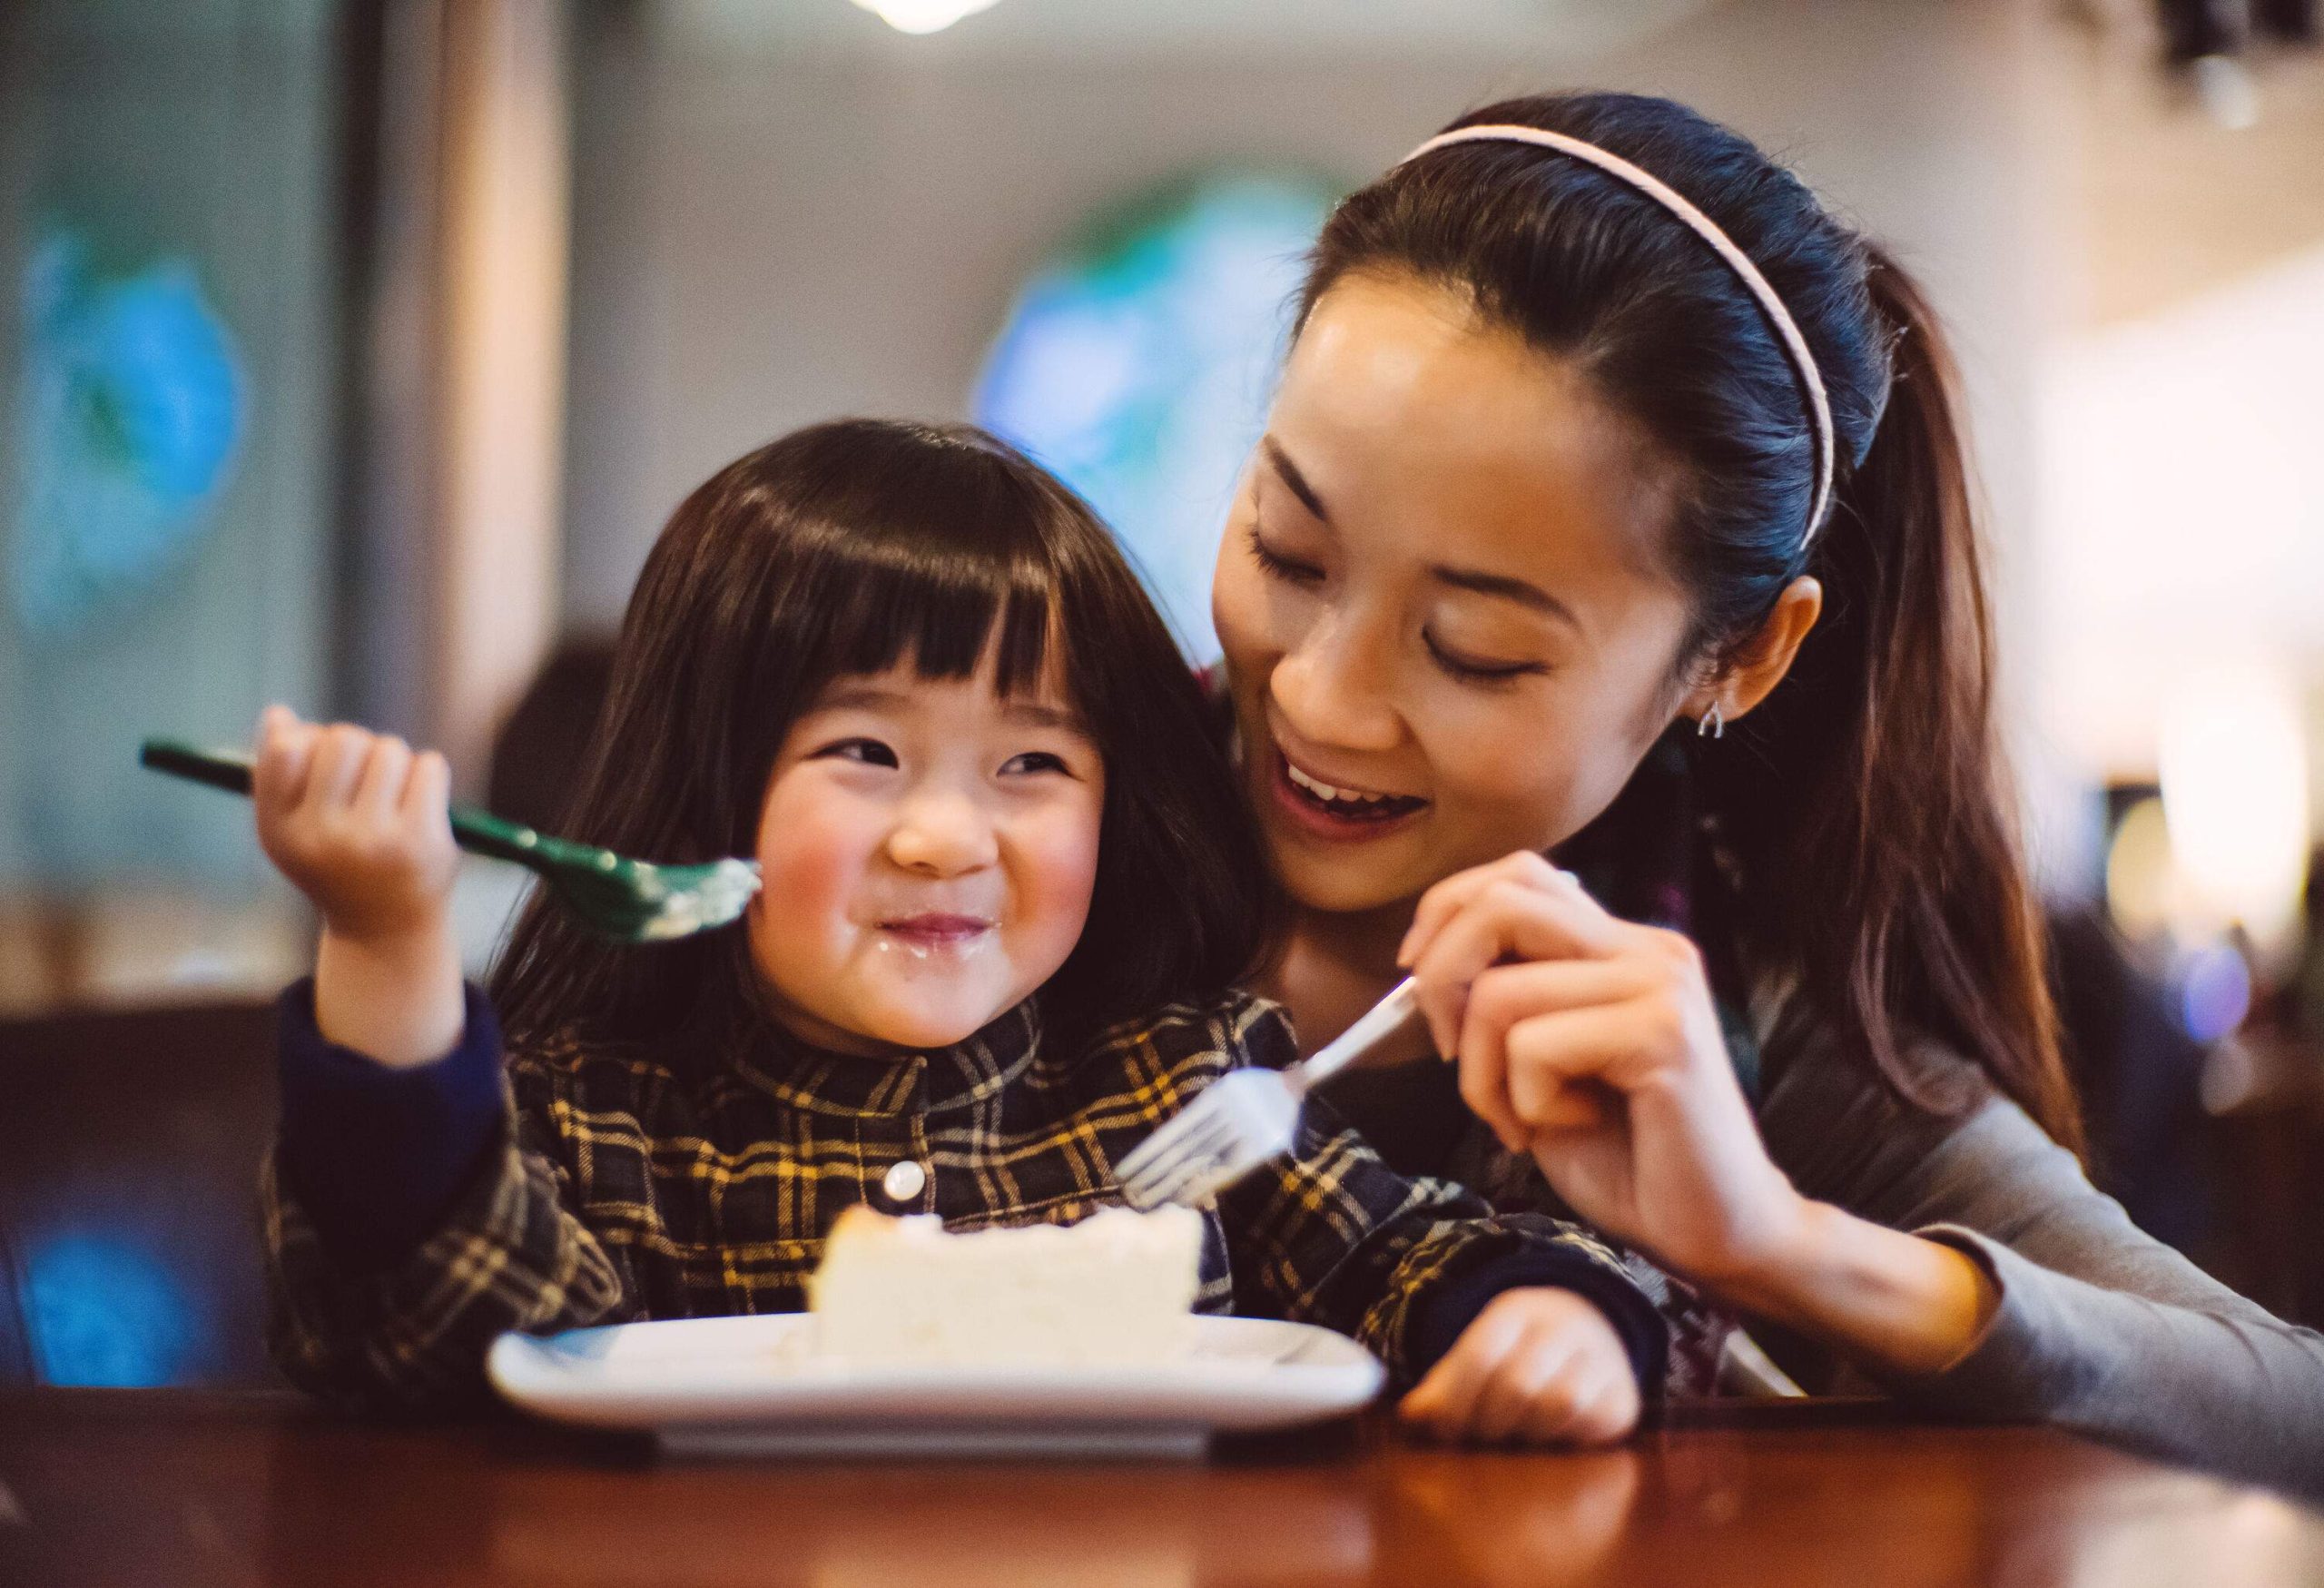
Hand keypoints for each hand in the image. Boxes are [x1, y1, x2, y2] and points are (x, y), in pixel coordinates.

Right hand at [253, 706, 464, 1066]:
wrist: (385, 928)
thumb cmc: (336, 864)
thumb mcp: (293, 827)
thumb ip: (278, 773)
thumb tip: (279, 714)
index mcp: (281, 830)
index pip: (284, 750)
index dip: (309, 738)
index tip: (320, 759)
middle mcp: (323, 837)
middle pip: (345, 739)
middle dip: (360, 745)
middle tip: (364, 776)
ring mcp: (374, 840)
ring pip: (391, 750)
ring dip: (396, 761)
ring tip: (392, 796)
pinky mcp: (420, 841)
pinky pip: (429, 767)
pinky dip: (428, 775)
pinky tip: (419, 805)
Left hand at [1398, 851, 1809, 1290]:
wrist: (1717, 1228)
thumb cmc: (1626, 1154)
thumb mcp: (1545, 1062)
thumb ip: (1508, 1001)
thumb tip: (1423, 965)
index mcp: (1621, 945)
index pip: (1518, 874)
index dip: (1447, 912)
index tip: (1414, 976)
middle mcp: (1648, 948)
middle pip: (1501, 904)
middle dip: (1441, 981)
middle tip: (1449, 1055)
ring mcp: (1660, 985)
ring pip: (1500, 992)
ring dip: (1482, 1074)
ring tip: (1522, 1118)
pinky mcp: (1663, 1034)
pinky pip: (1534, 1046)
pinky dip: (1525, 1103)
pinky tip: (1576, 1127)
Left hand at [1398, 1288, 1639, 1444]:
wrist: (1593, 1330)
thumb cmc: (1521, 1349)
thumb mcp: (1481, 1352)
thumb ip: (1444, 1385)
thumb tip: (1410, 1418)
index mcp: (1517, 1309)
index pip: (1479, 1355)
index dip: (1455, 1400)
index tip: (1442, 1429)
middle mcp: (1564, 1326)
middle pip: (1516, 1385)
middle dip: (1488, 1422)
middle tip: (1477, 1437)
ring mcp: (1601, 1357)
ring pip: (1558, 1404)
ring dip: (1526, 1432)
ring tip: (1512, 1435)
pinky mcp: (1624, 1394)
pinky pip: (1591, 1425)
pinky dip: (1563, 1438)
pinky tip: (1548, 1435)